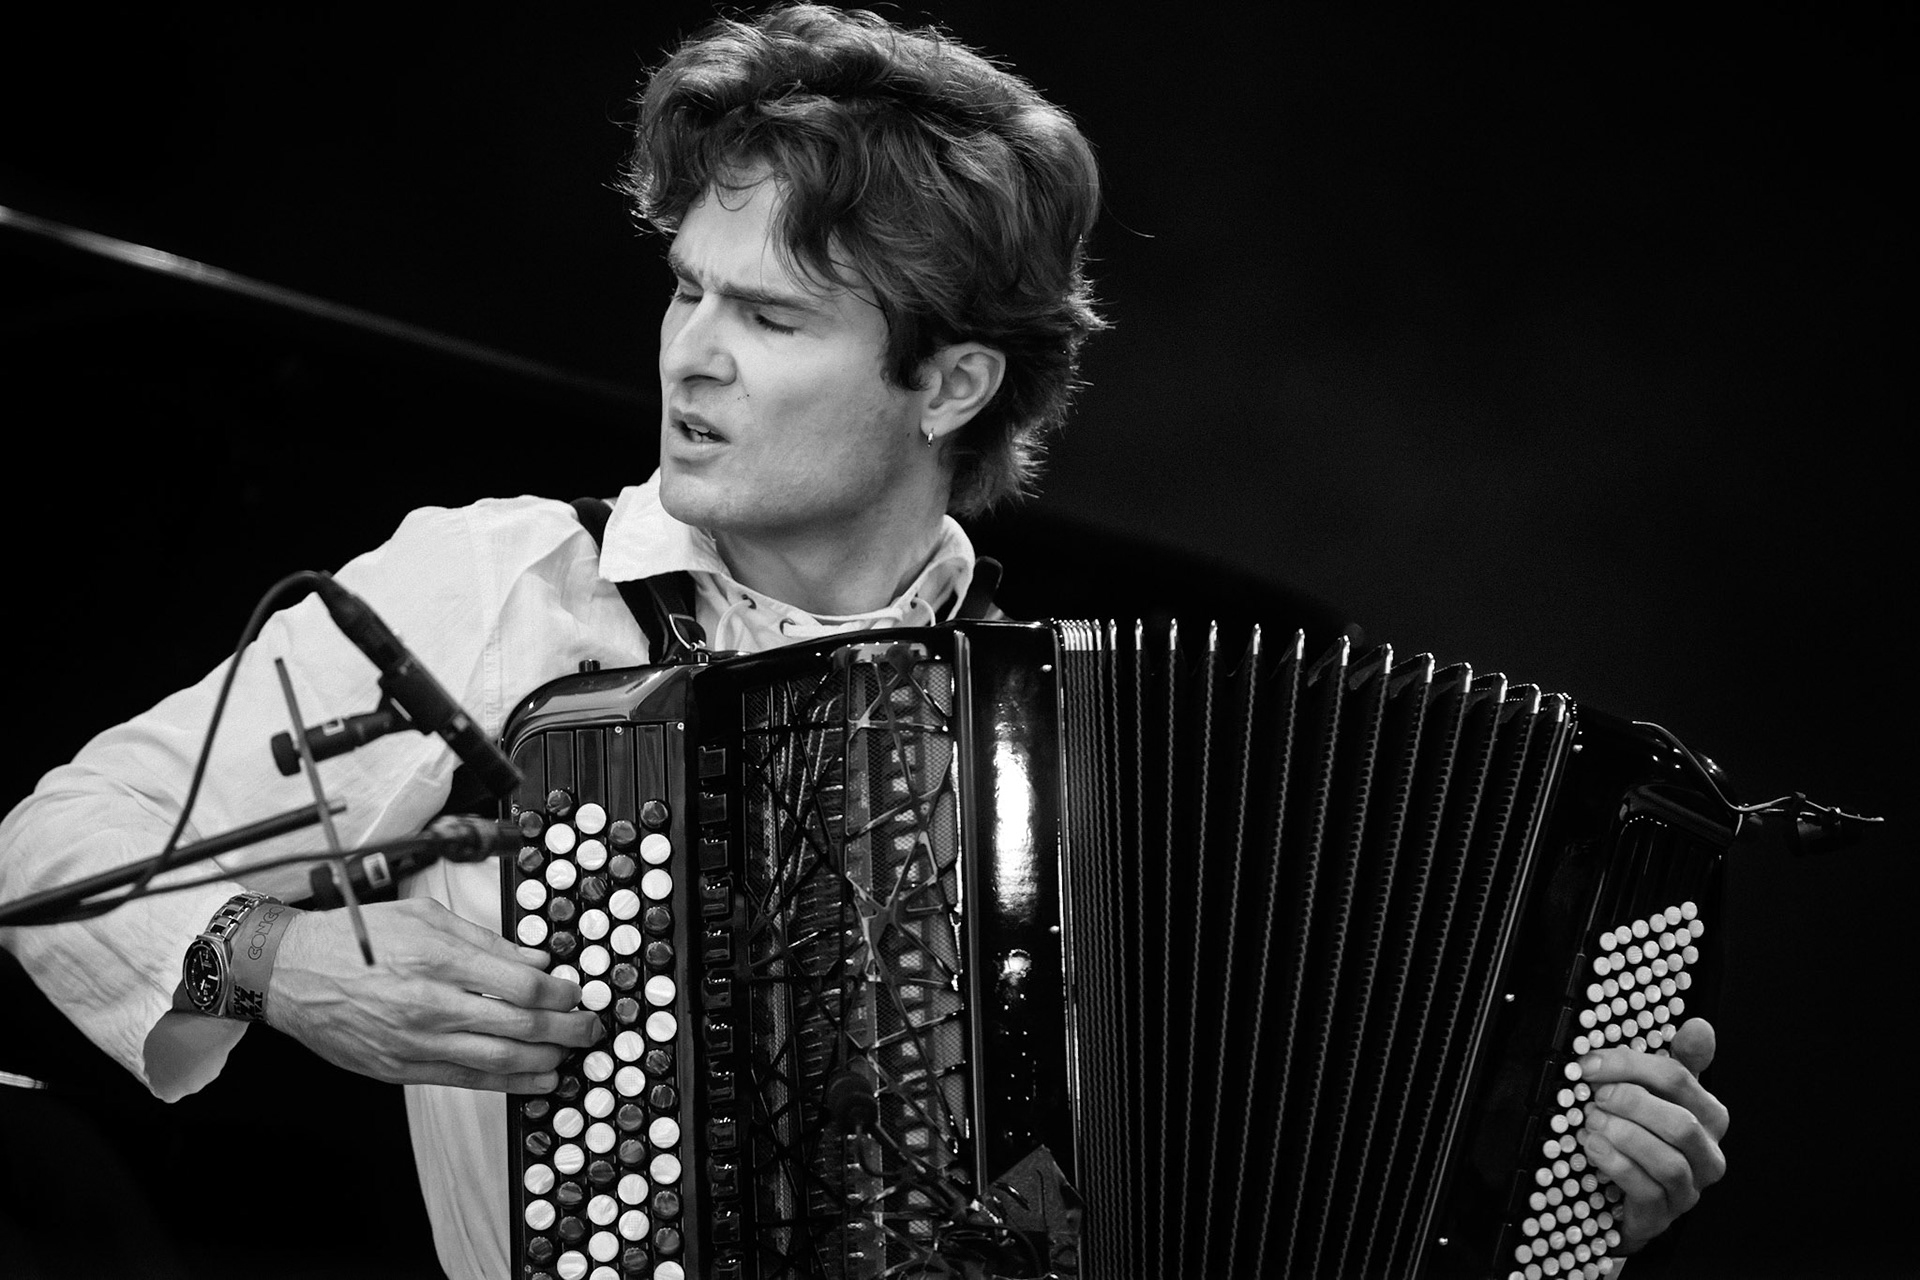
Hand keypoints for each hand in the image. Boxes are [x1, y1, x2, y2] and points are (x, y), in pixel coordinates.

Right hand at [267, 897, 601, 1091]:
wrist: (290, 973)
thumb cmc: (356, 938)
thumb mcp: (425, 917)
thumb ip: (485, 941)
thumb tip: (536, 961)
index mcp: (439, 959)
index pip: (523, 984)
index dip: (561, 992)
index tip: (575, 992)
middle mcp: (431, 1004)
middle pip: (521, 1024)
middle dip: (567, 1028)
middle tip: (589, 1027)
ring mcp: (416, 1042)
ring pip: (500, 1059)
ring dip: (546, 1060)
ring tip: (570, 1054)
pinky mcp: (401, 1068)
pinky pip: (466, 1081)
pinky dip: (509, 1083)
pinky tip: (536, 1080)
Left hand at [1576, 1017, 1728, 1252]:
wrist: (1627, 1193)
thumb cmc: (1644, 1134)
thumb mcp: (1656, 1094)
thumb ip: (1676, 1060)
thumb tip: (1698, 1026)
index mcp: (1709, 1115)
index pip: (1678, 1078)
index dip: (1630, 1065)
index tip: (1591, 1063)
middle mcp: (1708, 1152)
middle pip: (1681, 1122)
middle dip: (1631, 1104)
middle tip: (1595, 1096)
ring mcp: (1691, 1186)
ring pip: (1670, 1161)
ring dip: (1624, 1136)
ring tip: (1591, 1122)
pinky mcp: (1666, 1213)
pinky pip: (1648, 1189)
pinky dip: (1616, 1164)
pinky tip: (1593, 1147)